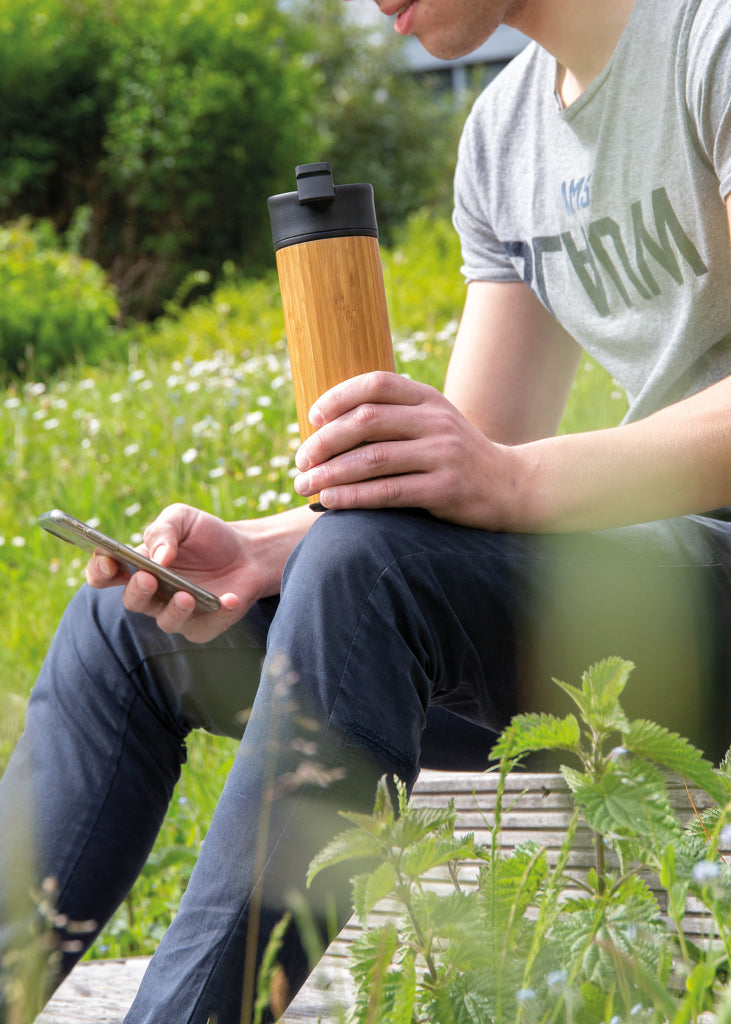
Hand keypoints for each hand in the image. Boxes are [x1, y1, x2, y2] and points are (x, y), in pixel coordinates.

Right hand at [86, 504, 266, 641]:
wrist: (249, 552)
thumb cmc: (208, 536)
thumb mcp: (184, 519)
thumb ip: (164, 530)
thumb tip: (159, 557)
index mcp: (139, 567)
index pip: (105, 574)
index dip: (100, 570)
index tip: (108, 560)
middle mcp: (153, 594)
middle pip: (132, 601)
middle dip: (137, 591)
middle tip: (149, 578)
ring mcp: (176, 613)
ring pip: (165, 621)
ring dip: (174, 609)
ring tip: (186, 596)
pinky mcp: (203, 626)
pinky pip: (205, 627)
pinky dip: (217, 613)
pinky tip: (228, 599)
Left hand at [293, 371, 520, 529]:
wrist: (510, 485)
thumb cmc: (456, 455)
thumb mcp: (433, 422)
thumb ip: (394, 417)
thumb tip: (329, 424)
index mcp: (428, 398)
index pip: (376, 384)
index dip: (338, 397)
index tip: (312, 417)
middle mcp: (435, 421)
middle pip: (367, 421)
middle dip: (324, 441)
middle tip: (299, 460)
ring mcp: (442, 455)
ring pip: (372, 458)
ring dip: (330, 473)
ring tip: (304, 485)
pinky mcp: (444, 489)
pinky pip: (389, 492)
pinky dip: (353, 496)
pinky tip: (330, 501)